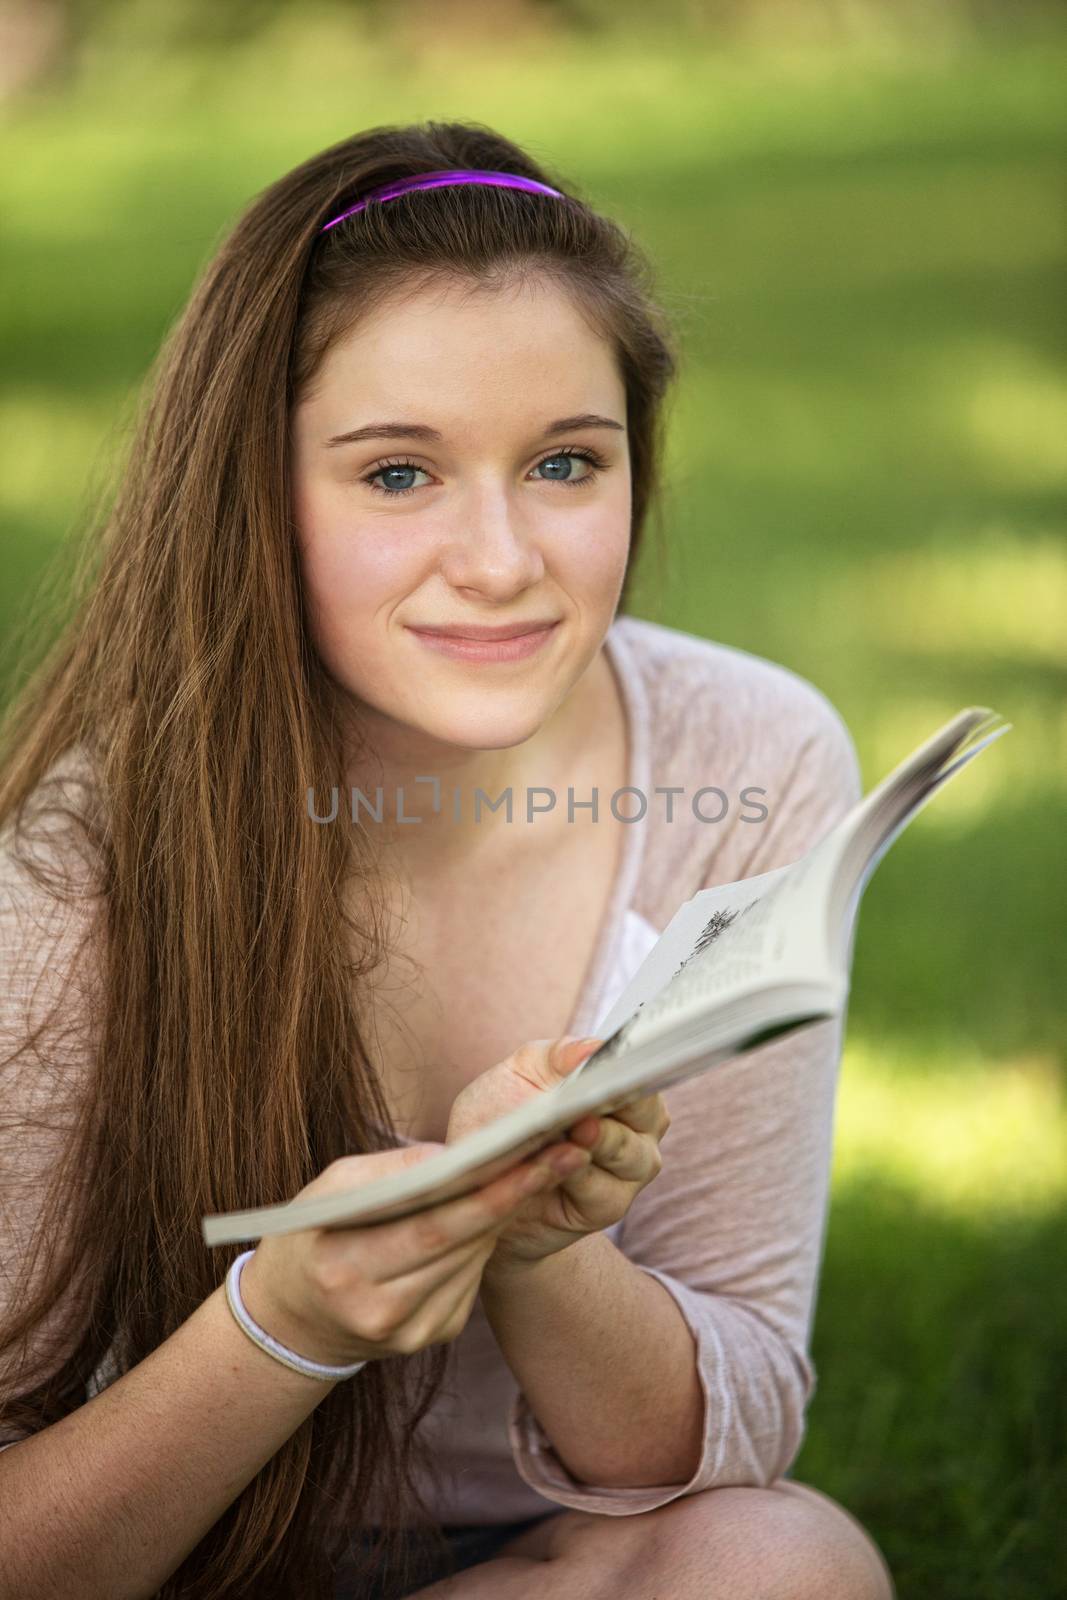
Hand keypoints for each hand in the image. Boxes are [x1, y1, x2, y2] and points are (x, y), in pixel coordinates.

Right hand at [237, 1138, 591, 1368]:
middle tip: (563, 1152)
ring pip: (472, 1260)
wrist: (296, 1317)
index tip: (534, 1153)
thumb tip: (457, 1155)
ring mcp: (408, 1333)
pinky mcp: (429, 1337)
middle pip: (463, 1244)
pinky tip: (494, 1213)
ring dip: (506, 1214)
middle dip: (516, 1194)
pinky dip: (483, 1242)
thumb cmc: (314, 1235)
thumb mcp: (331, 1191)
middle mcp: (379, 1312)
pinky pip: (468, 1280)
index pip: (433, 1227)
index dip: (489, 1192)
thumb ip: (389, 1172)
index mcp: (346, 1269)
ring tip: (543, 1166)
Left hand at [446, 1036, 670, 1276]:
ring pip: (630, 1154)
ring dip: (600, 1141)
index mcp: (625, 1091)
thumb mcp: (522, 1073)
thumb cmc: (502, 1117)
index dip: (631, 1068)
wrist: (475, 1179)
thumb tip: (592, 1046)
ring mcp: (627, 1173)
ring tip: (575, 1129)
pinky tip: (557, 1163)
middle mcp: (637, 1131)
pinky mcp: (605, 1207)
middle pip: (646, 1115)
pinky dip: (577, 1176)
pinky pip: (602, 1192)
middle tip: (593, 1095)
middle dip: (618, 1102)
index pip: (643, 1073)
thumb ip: (557, 1056)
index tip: (617, 1061)